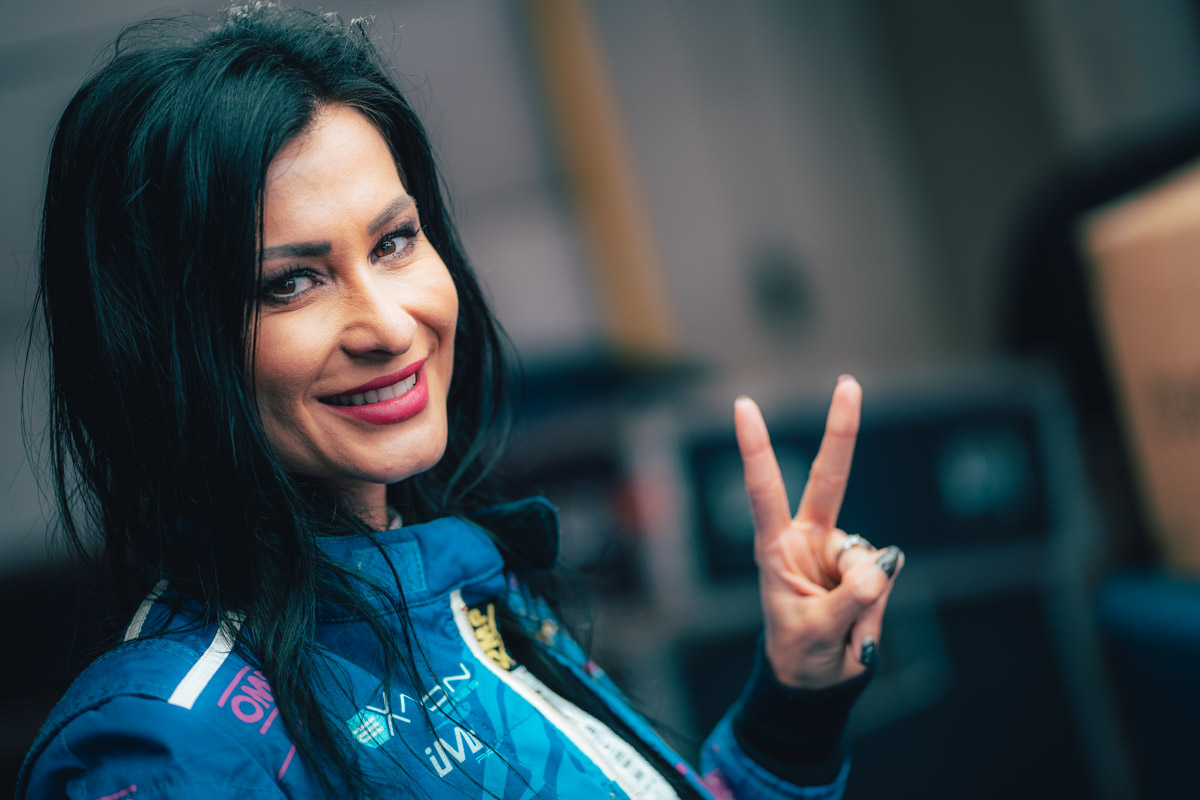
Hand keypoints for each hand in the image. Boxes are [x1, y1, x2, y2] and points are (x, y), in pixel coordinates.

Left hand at [734, 376, 902, 688]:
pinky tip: (858, 628)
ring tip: (842, 631)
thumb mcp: (815, 635)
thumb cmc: (800, 654)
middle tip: (849, 383)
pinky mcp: (868, 568)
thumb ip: (849, 602)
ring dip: (865, 601)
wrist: (814, 681)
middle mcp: (807, 540)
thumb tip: (882, 564)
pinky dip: (876, 611)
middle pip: (831, 479)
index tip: (744, 405)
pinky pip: (886, 578)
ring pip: (871, 558)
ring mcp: (839, 552)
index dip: (756, 448)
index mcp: (775, 548)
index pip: (765, 490)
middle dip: (842, 431)